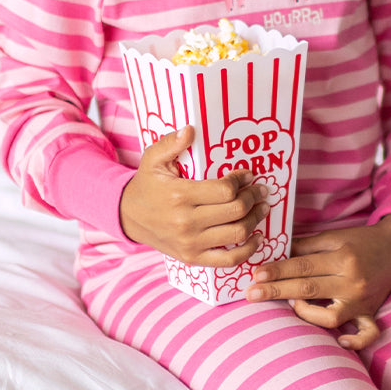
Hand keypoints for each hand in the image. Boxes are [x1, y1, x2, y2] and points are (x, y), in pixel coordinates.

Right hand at [120, 127, 270, 266]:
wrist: (128, 217)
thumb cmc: (146, 185)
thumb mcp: (153, 159)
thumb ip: (171, 143)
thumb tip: (190, 130)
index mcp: (180, 195)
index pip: (224, 190)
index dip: (242, 180)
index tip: (248, 174)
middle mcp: (187, 222)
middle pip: (236, 211)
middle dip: (254, 198)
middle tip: (261, 190)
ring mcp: (191, 243)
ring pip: (237, 234)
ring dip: (255, 220)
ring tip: (261, 208)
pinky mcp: (193, 257)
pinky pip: (228, 260)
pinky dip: (248, 250)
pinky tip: (256, 237)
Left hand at [245, 215, 390, 349]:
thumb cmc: (361, 240)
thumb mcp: (334, 237)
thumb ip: (306, 246)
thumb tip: (275, 253)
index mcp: (343, 258)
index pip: (303, 267)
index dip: (277, 271)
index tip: (256, 275)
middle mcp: (352, 282)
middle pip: (308, 289)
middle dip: (277, 291)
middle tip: (252, 294)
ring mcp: (362, 301)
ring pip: (330, 317)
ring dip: (306, 312)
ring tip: (293, 304)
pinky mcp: (371, 313)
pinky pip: (366, 334)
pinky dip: (354, 341)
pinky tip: (339, 342)